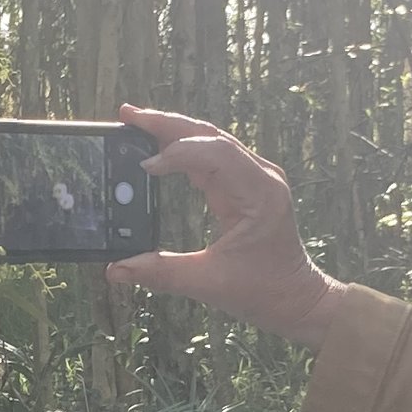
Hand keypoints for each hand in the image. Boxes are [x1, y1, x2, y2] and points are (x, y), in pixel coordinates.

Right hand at [105, 105, 340, 348]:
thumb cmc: (263, 290)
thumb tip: (116, 269)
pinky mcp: (247, 183)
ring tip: (136, 123)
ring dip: (174, 131)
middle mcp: (261, 177)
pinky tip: (159, 146)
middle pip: (210, 135)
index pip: (215, 154)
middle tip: (128, 115)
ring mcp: (256, 177)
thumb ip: (161, 273)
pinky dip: (185, 148)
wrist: (296, 297)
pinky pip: (214, 155)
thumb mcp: (209, 284)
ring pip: (211, 140)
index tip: (144, 166)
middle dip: (167, 124)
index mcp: (258, 195)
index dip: (177, 153)